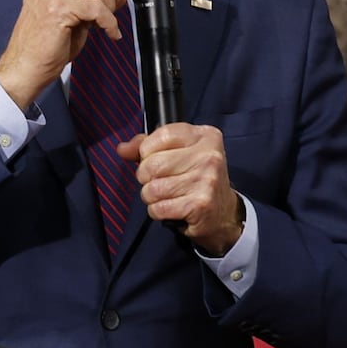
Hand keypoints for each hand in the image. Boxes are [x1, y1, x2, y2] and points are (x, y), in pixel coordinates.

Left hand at [117, 124, 244, 256]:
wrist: (223, 213)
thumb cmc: (197, 179)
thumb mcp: (179, 153)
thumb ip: (149, 146)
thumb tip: (123, 149)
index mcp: (205, 136)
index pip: (161, 135)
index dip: (147, 151)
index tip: (154, 159)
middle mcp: (209, 155)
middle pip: (152, 164)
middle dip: (146, 178)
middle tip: (161, 181)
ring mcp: (206, 180)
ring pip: (152, 189)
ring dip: (152, 197)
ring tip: (168, 196)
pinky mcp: (199, 205)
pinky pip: (158, 208)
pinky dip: (158, 212)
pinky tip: (172, 208)